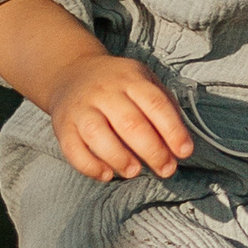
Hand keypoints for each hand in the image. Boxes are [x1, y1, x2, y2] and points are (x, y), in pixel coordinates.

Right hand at [46, 50, 193, 181]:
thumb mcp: (144, 81)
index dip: (173, 130)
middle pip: (130, 123)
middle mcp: (104, 92)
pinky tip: (107, 174)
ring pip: (97, 135)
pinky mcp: (63, 126)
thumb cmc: (117, 84)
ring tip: (135, 171)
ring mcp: (81, 108)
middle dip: (152, 151)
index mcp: (130, 79)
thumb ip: (164, 106)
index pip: (155, 104)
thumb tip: (180, 141)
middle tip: (166, 169)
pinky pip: (73, 149)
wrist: (71, 73)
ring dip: (119, 158)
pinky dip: (90, 166)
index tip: (184, 152)